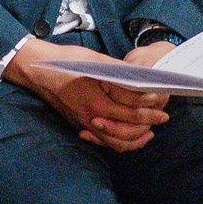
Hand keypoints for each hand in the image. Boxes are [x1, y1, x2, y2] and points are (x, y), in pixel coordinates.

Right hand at [5, 39, 167, 151]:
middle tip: (162, 118)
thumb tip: (142, 79)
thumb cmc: (66, 63)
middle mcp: (90, 118)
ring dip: (134, 139)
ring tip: (148, 131)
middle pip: (127, 132)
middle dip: (147, 125)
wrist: (38, 71)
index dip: (150, 111)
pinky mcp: (80, 125)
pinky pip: (102, 141)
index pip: (131, 113)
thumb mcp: (95, 61)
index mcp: (97, 102)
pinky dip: (117, 141)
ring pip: (114, 142)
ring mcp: (84, 124)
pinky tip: (126, 135)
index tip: (163, 107)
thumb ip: (119, 72)